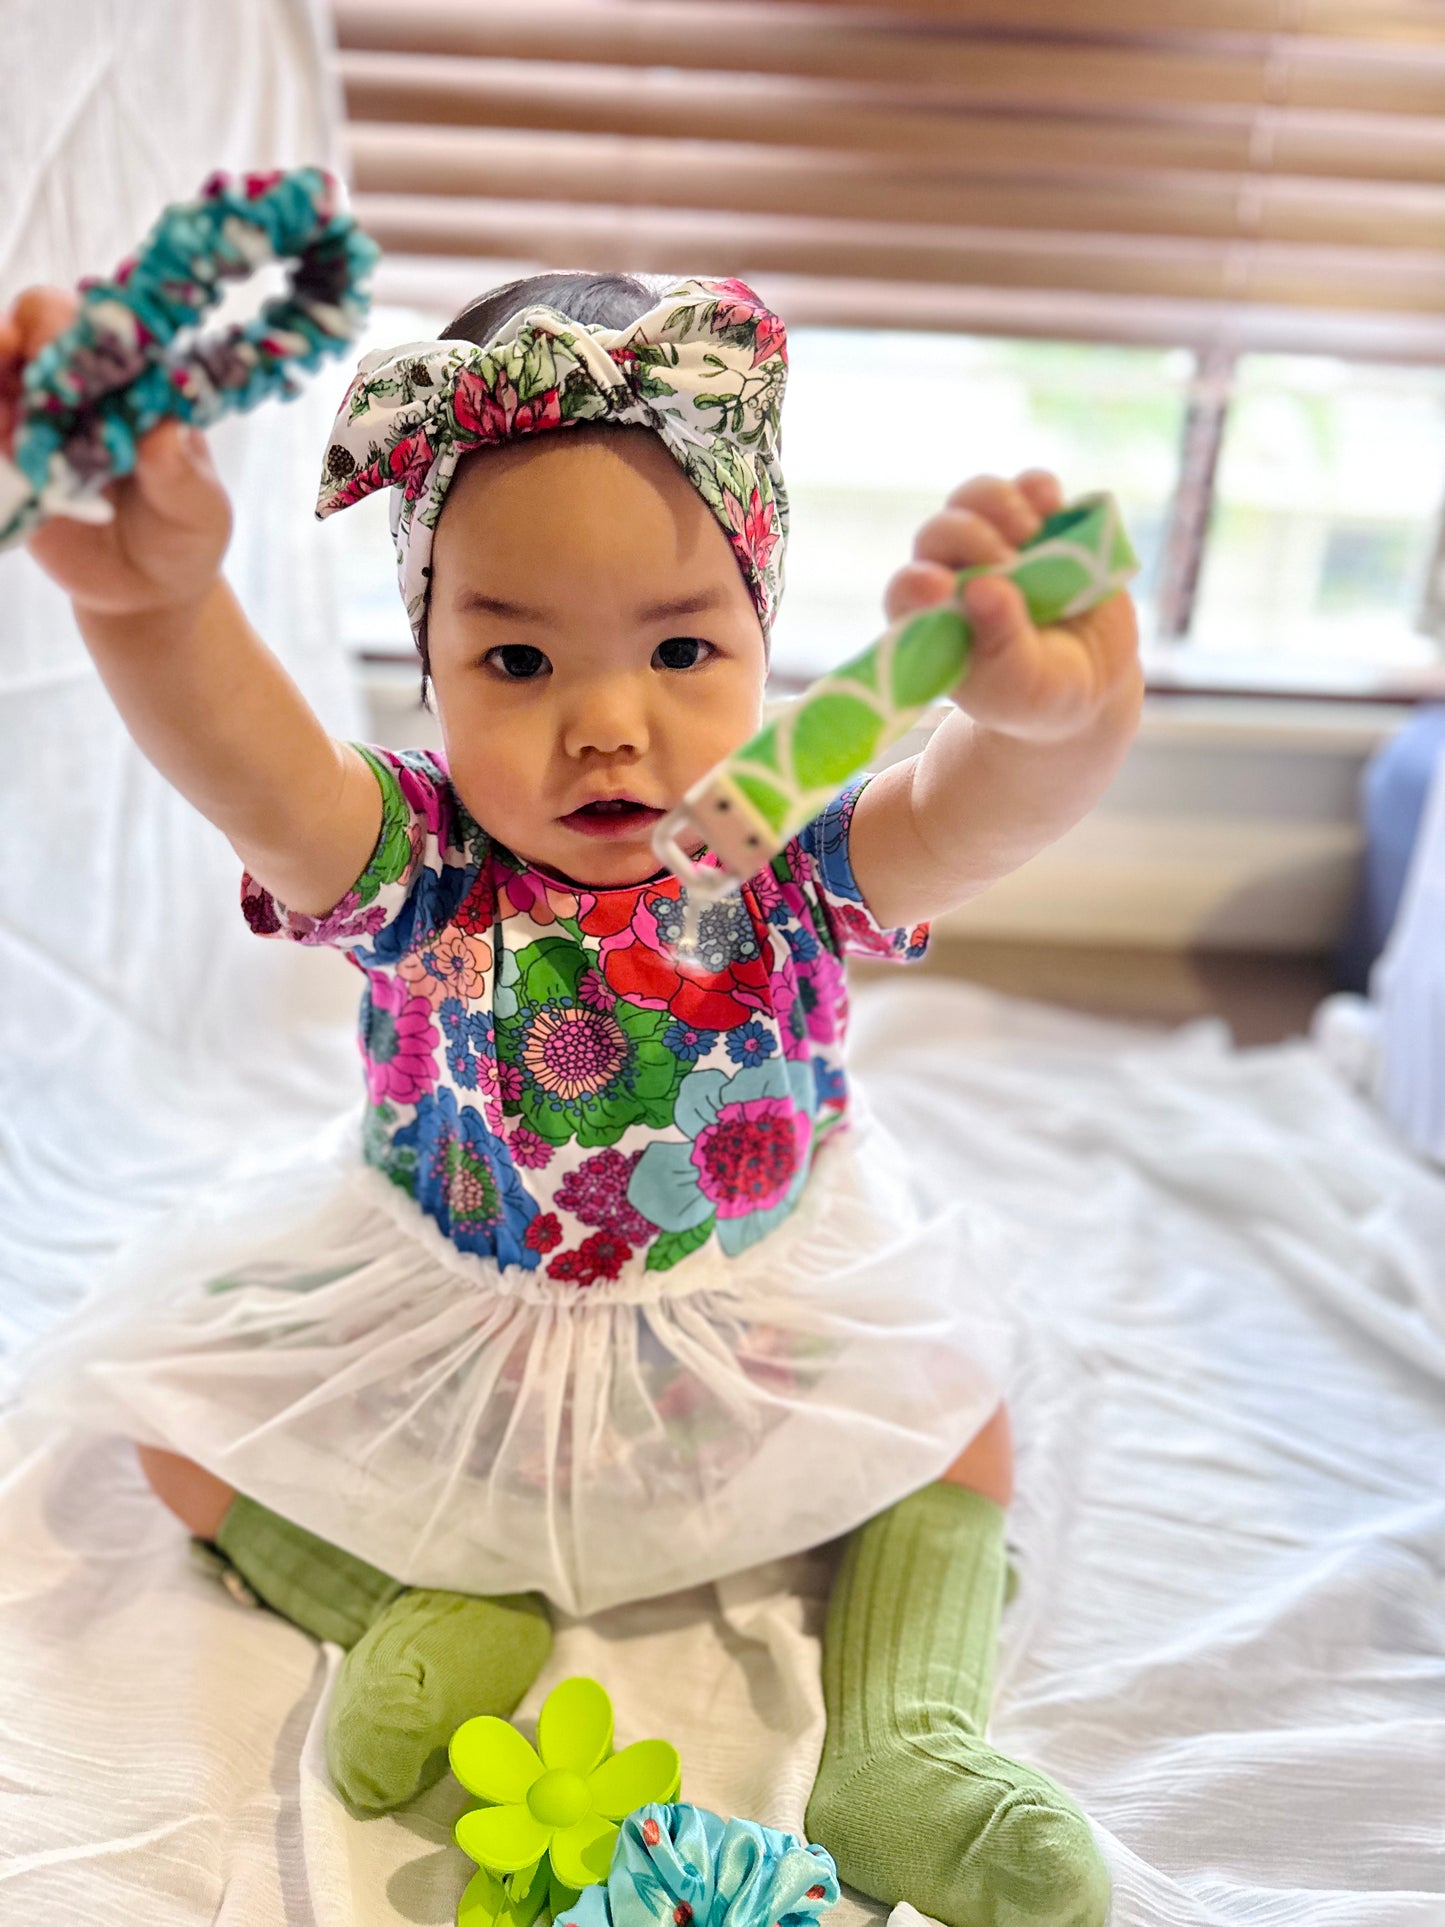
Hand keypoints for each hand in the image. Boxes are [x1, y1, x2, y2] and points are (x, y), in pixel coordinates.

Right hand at [0, 286, 231, 618]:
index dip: (77, 324)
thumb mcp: (199, 508)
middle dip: (15, 337)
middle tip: (9, 355)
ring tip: (2, 415)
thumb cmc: (184, 532)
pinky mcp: (8, 458)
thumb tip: (163, 435)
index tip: (69, 341)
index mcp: (133, 379)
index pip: (98, 325)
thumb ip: (181, 474)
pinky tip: (0, 447)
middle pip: (31, 329)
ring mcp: (37, 418)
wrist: (147, 587)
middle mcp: (79, 387)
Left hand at [882, 469, 1141, 744]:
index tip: (942, 587)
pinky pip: (1030, 487)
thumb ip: (1003, 647)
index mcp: (934, 621)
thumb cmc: (1038, 695)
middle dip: (970, 538)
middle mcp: (955, 575)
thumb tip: (984, 588)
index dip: (916, 582)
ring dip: (999, 504)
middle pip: (940, 533)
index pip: (906, 591)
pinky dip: (1038, 487)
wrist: (1090, 679)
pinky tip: (1053, 504)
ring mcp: (997, 544)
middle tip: (1008, 566)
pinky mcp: (1041, 525)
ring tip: (1030, 534)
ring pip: (976, 497)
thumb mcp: (1023, 687)